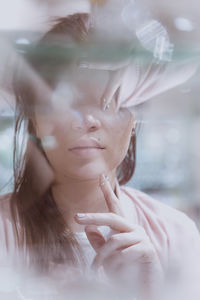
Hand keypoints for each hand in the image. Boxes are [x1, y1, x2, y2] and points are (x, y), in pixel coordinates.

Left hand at [75, 174, 163, 295]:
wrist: (142, 287)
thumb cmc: (123, 270)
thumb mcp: (106, 256)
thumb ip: (98, 242)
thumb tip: (88, 228)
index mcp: (123, 228)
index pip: (114, 206)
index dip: (108, 191)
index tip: (101, 176)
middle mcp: (133, 229)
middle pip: (112, 217)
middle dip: (94, 217)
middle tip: (77, 218)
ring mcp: (141, 238)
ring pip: (114, 240)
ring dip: (103, 257)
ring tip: (98, 268)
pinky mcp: (148, 249)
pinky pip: (125, 253)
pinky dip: (117, 264)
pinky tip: (117, 270)